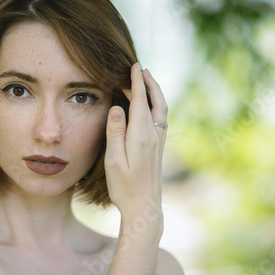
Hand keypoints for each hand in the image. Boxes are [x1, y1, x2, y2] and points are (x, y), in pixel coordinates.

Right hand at [105, 63, 167, 216]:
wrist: (143, 207)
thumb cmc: (124, 187)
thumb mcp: (114, 161)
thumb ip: (115, 133)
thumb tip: (118, 107)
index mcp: (140, 136)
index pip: (139, 102)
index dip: (137, 83)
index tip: (135, 66)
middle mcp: (153, 136)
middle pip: (155, 102)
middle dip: (149, 83)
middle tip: (141, 69)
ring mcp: (158, 142)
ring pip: (161, 109)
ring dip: (154, 93)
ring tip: (146, 81)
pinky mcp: (158, 148)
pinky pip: (161, 119)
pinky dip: (156, 105)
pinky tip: (150, 106)